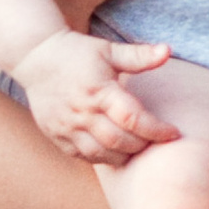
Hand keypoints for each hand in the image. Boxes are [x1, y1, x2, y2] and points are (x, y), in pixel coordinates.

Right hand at [14, 28, 176, 167]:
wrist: (35, 59)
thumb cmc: (77, 53)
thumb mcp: (108, 51)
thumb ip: (139, 55)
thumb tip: (168, 50)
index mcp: (98, 90)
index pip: (133, 118)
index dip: (157, 129)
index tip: (174, 133)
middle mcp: (81, 112)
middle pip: (119, 141)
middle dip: (143, 144)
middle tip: (156, 140)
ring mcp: (67, 127)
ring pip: (101, 154)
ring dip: (124, 155)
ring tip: (137, 147)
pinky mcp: (57, 136)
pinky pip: (83, 157)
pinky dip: (103, 158)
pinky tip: (115, 151)